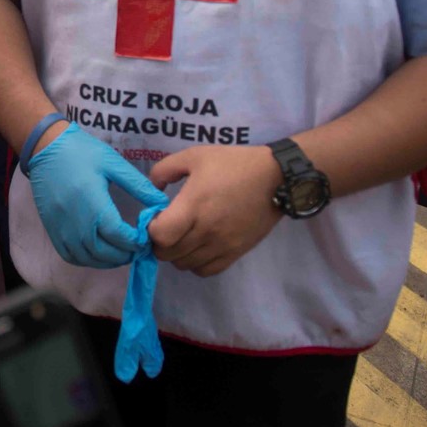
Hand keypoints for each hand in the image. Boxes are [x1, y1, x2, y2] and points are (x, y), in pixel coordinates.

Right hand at [26, 124, 166, 268]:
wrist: (46, 148)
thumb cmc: (82, 152)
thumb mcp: (113, 163)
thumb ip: (138, 185)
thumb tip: (161, 204)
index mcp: (93, 202)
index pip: (118, 234)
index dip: (135, 242)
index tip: (146, 239)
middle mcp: (75, 220)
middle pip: (103, 252)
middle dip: (124, 255)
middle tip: (137, 249)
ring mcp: (61, 227)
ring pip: (87, 258)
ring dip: (107, 261)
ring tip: (121, 253)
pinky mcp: (51, 229)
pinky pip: (70, 255)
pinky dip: (87, 260)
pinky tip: (98, 253)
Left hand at [145, 145, 283, 276]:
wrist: (275, 178)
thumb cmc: (232, 164)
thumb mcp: (194, 156)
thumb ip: (164, 170)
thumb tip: (151, 191)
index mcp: (193, 205)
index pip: (160, 236)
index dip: (151, 230)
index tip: (156, 218)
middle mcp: (206, 230)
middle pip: (168, 254)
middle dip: (160, 242)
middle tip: (167, 227)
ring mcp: (222, 245)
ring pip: (185, 265)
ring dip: (177, 253)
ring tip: (183, 236)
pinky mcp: (235, 253)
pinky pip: (206, 271)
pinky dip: (196, 263)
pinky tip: (198, 247)